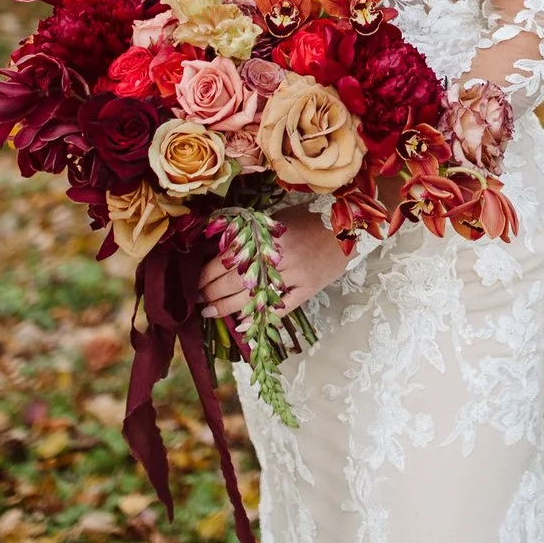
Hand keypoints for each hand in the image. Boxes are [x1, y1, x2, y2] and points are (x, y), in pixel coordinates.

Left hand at [198, 208, 350, 318]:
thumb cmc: (309, 219)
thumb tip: (216, 251)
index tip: (195, 282)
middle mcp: (278, 255)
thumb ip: (250, 234)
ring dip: (227, 307)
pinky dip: (263, 316)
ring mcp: (295, 274)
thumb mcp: (276, 219)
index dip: (208, 273)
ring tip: (209, 311)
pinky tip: (245, 323)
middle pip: (236, 280)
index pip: (228, 258)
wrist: (348, 227)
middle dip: (212, 292)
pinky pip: (282, 307)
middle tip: (198, 299)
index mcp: (267, 235)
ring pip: (254, 296)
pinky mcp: (309, 288)